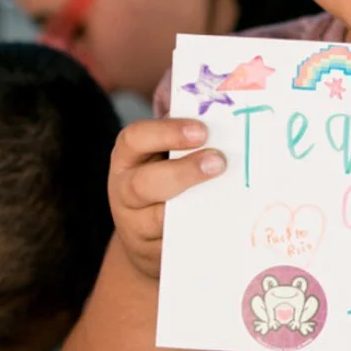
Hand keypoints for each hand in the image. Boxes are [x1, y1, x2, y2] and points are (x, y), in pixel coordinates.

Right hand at [109, 119, 225, 279]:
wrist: (151, 238)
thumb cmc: (166, 177)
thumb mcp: (165, 152)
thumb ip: (184, 128)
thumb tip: (217, 96)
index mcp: (128, 157)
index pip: (135, 139)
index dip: (167, 133)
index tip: (201, 130)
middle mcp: (125, 190)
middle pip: (145, 184)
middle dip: (183, 172)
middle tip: (220, 162)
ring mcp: (137, 226)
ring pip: (160, 219)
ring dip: (193, 206)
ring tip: (225, 193)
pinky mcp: (153, 254)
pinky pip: (177, 245)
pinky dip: (200, 235)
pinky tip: (224, 224)